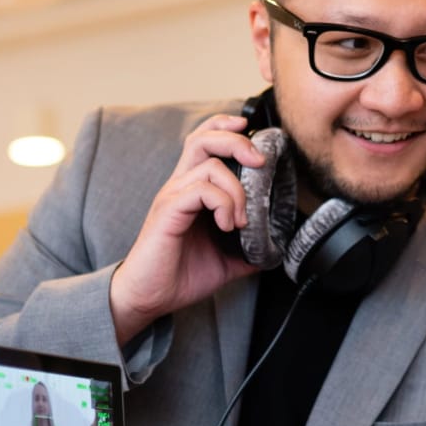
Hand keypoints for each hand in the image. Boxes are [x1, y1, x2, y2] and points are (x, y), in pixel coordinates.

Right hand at [109, 114, 269, 343]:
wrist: (149, 298)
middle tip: (260, 161)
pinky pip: (201, 190)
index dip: (225, 128)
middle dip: (237, 141)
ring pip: (210, 166)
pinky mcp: (168, 212)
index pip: (204, 142)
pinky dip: (223, 204)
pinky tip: (228, 226)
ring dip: (237, 190)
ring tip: (241, 221)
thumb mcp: (226, 260)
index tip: (251, 130)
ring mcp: (172, 197)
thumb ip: (250, 249)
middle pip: (203, 139)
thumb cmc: (179, 275)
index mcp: (191, 191)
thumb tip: (276, 249)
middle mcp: (179, 187)